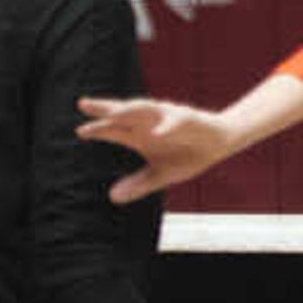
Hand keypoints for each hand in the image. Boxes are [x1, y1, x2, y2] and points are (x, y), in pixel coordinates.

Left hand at [76, 96, 242, 202]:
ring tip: (113, 113)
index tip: (81, 132)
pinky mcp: (188, 119)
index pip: (114, 130)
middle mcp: (150, 123)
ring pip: (145, 110)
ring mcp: (167, 118)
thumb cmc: (188, 154)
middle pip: (123, 113)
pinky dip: (167, 126)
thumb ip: (138, 184)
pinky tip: (158, 132)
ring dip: (129, 110)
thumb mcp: (161, 174)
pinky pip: (176, 121)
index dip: (98, 130)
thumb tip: (112, 197)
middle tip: (84, 105)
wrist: (220, 143)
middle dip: (105, 109)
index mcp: (140, 135)